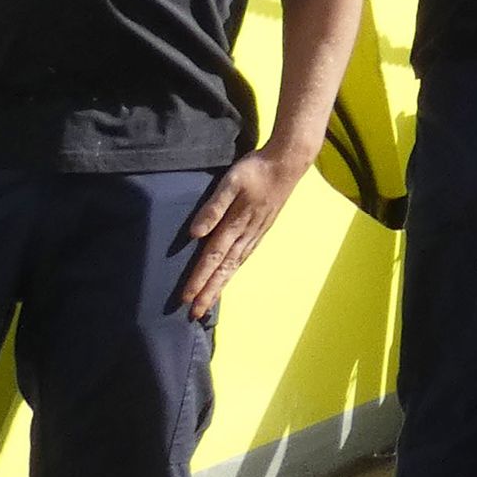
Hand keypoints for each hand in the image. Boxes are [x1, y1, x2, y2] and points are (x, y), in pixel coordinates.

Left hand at [178, 144, 314, 314]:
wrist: (288, 162)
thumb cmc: (257, 169)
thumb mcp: (231, 181)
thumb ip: (213, 208)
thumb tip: (195, 233)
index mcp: (236, 224)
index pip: (213, 257)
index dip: (199, 278)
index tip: (187, 298)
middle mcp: (247, 233)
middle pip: (224, 268)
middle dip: (209, 292)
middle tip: (195, 313)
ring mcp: (256, 232)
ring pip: (235, 265)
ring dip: (220, 285)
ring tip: (209, 303)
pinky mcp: (262, 228)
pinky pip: (245, 256)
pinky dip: (234, 270)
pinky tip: (229, 275)